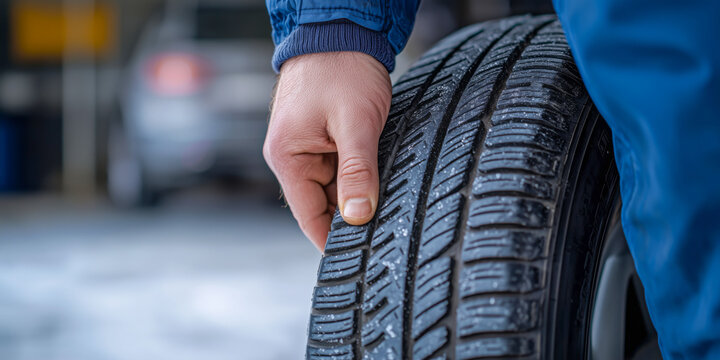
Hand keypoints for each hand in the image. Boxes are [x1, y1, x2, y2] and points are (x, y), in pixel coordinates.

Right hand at [263, 52, 391, 250]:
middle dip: (352, 214)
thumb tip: (358, 215)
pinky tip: (378, 173)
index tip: (359, 258)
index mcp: (287, 157)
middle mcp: (291, 156)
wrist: (341, 32)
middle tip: (385, 224)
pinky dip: (358, 174)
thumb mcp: (356, 124)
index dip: (333, 240)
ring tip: (384, 191)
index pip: (309, 217)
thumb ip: (358, 171)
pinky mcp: (320, 139)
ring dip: (357, 191)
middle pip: (323, 204)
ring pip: (334, 188)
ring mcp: (306, 148)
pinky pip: (339, 169)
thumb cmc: (342, 70)